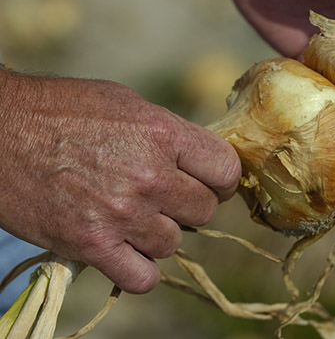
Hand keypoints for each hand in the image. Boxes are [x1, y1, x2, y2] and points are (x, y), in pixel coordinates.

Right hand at [0, 72, 240, 292]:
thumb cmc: (62, 110)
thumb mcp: (127, 104)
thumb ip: (170, 134)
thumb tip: (200, 159)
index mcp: (162, 133)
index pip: (226, 170)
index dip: (221, 179)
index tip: (208, 182)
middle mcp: (149, 175)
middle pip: (205, 211)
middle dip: (189, 206)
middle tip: (164, 198)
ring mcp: (121, 213)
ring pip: (173, 243)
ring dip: (158, 234)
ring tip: (131, 216)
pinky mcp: (91, 244)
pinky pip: (142, 277)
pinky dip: (138, 269)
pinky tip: (124, 250)